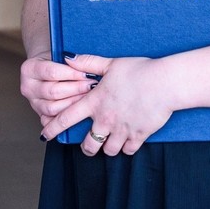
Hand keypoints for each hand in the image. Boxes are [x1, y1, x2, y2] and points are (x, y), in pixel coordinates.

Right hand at [20, 55, 93, 126]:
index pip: (51, 72)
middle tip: (92, 85)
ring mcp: (33, 102)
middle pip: (53, 92)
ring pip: (53, 108)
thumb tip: (87, 70)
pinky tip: (79, 110)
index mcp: (29, 69)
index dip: (72, 74)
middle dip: (75, 89)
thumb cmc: (55, 60)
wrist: (45, 68)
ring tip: (88, 97)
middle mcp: (28, 87)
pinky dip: (66, 116)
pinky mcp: (40, 114)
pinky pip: (53, 120)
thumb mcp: (60, 54)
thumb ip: (70, 60)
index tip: (88, 74)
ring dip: (73, 103)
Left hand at [43, 55, 174, 156]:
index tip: (45, 135)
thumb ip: (88, 62)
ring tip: (110, 142)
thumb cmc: (139, 70)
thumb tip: (68, 58)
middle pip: (88, 145)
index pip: (66, 118)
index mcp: (95, 102)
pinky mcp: (139, 136)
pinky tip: (128, 141)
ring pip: (109, 151)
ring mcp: (122, 130)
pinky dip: (127, 148)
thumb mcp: (110, 63)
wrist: (164, 83)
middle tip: (88, 146)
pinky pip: (129, 150)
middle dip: (86, 148)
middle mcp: (106, 120)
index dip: (53, 128)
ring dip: (108, 148)